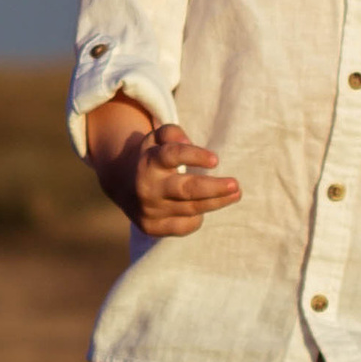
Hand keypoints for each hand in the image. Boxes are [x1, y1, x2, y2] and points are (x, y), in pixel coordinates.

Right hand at [85, 97, 241, 236]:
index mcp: (148, 162)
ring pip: (191, 209)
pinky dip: (198, 217)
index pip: (171, 156)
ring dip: (216, 202)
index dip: (194, 156)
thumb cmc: (152, 158)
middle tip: (235, 185)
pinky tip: (206, 206)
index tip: (215, 160)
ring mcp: (149, 210)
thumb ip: (171, 132)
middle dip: (213, 188)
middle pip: (185, 190)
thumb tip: (187, 140)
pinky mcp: (153, 228)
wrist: (124, 187)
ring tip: (236, 193)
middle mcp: (148, 188)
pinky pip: (184, 226)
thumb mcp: (156, 139)